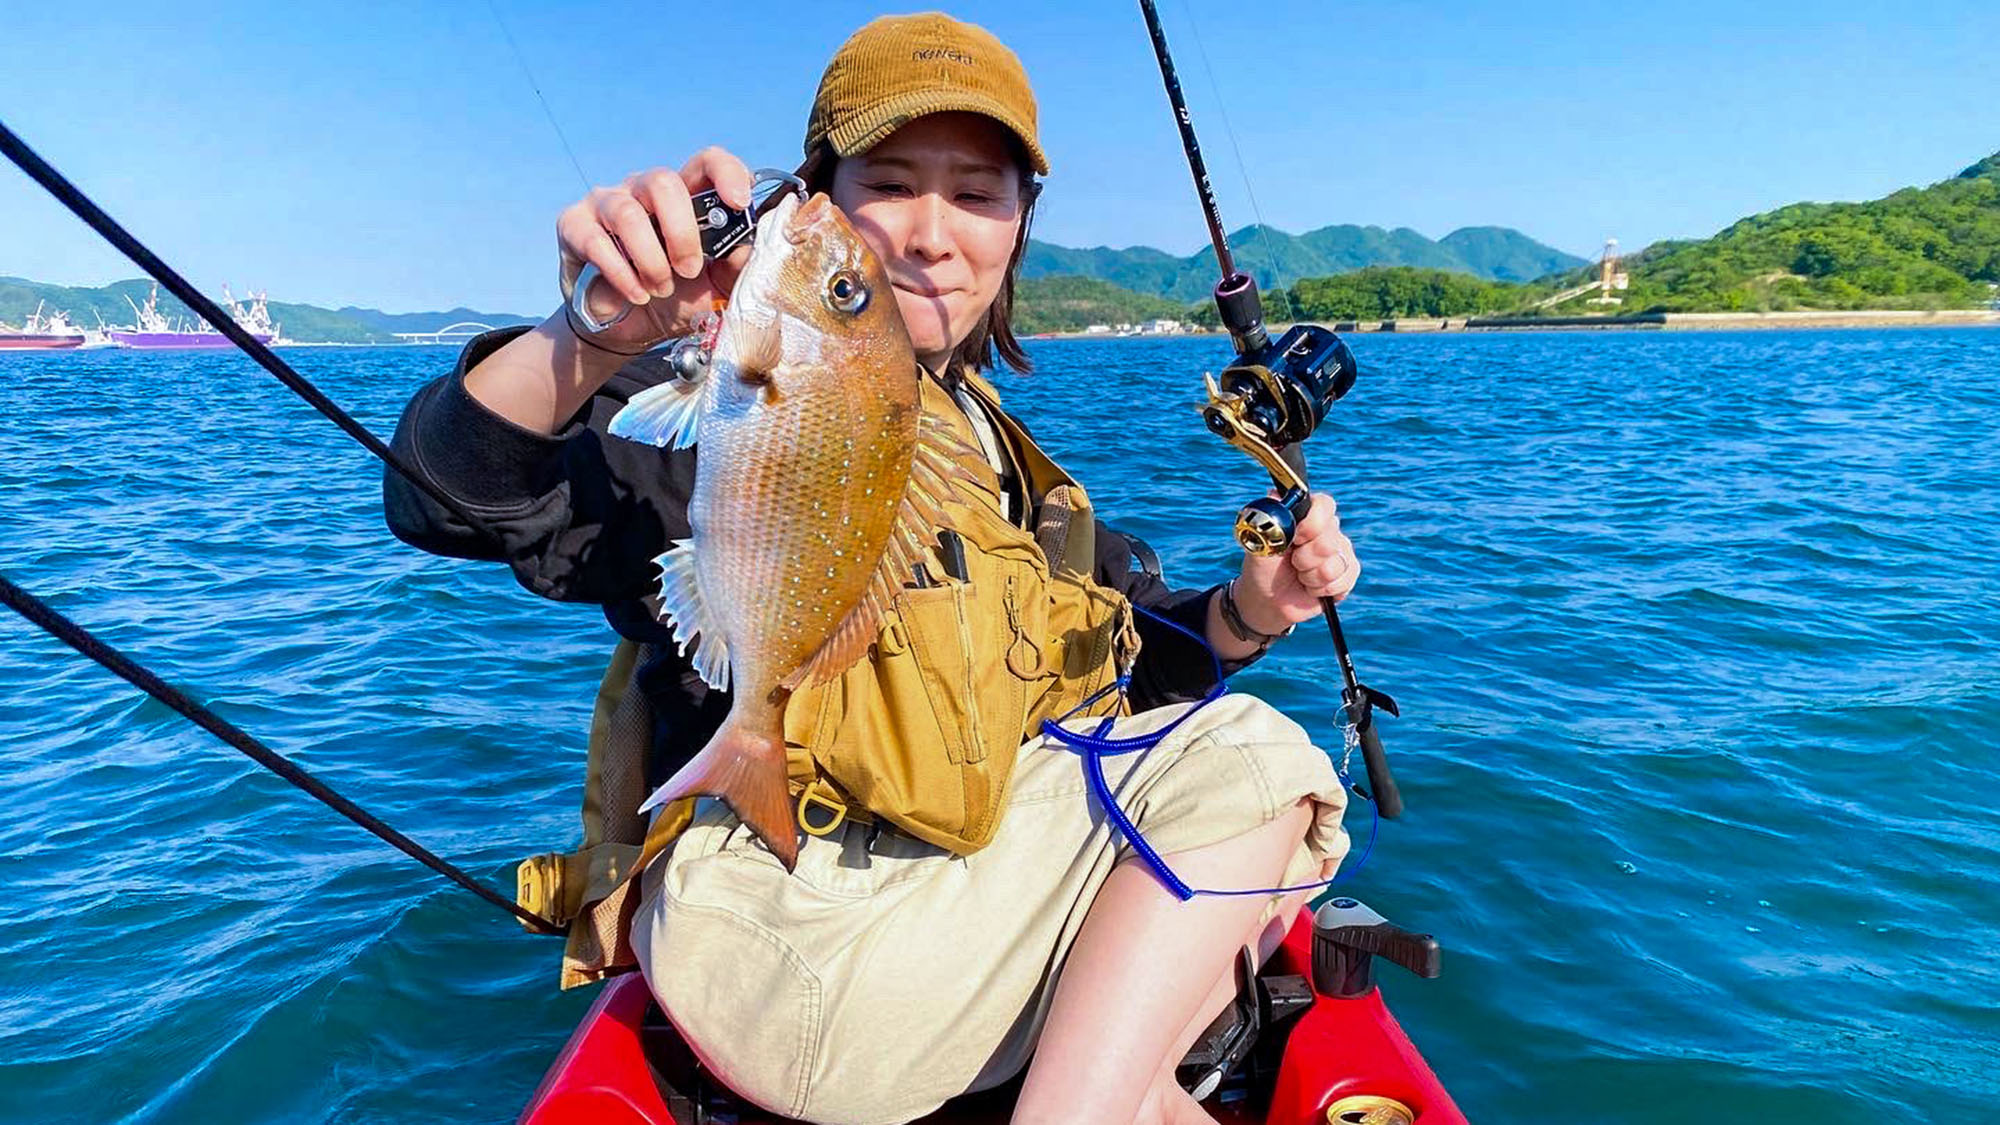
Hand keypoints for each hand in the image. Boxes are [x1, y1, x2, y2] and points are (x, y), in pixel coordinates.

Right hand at [556, 147, 756, 352]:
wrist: (631, 331)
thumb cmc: (678, 299)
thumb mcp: (717, 288)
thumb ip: (736, 266)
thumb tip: (746, 246)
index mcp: (686, 197)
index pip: (706, 163)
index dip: (725, 173)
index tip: (738, 203)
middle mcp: (644, 190)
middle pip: (662, 182)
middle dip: (681, 233)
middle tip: (688, 270)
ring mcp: (607, 203)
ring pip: (628, 213)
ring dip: (650, 260)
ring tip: (660, 290)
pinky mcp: (574, 224)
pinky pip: (596, 240)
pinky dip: (621, 274)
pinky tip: (636, 295)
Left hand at [1233, 493, 1358, 633]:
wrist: (1269, 599)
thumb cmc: (1264, 567)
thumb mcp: (1258, 543)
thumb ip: (1267, 520)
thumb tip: (1273, 494)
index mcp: (1308, 514)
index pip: (1325, 505)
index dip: (1312, 524)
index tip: (1295, 539)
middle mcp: (1328, 528)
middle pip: (1329, 539)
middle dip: (1305, 558)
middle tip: (1293, 563)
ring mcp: (1341, 550)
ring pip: (1335, 564)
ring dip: (1310, 577)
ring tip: (1300, 576)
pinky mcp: (1349, 572)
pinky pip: (1343, 581)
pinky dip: (1320, 589)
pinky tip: (1311, 587)